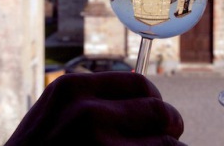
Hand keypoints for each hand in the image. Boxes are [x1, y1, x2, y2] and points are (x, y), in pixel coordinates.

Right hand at [5, 71, 184, 145]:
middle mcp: (85, 112)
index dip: (153, 102)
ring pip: (168, 142)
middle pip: (158, 109)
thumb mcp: (55, 119)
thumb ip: (92, 104)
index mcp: (70, 89)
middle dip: (168, 126)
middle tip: (165, 139)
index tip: (155, 117)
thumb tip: (148, 100)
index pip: (139, 82)